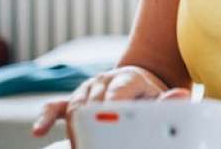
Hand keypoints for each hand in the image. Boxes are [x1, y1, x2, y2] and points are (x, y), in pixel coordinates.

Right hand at [31, 66, 190, 147]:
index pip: (116, 92)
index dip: (111, 108)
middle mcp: (105, 80)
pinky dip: (46, 118)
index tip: (110, 125)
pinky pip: (56, 106)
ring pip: (75, 106)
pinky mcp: (75, 99)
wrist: (141, 85)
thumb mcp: (163, 98)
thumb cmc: (152, 96)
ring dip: (77, 128)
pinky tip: (40, 131)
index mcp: (128, 78)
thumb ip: (169, 100)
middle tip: (94, 144)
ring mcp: (88, 88)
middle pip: (92, 101)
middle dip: (92, 124)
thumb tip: (181, 96)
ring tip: (83, 146)